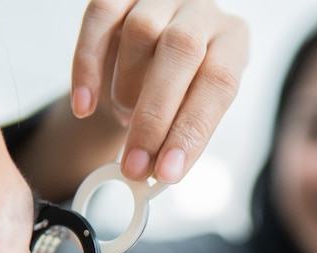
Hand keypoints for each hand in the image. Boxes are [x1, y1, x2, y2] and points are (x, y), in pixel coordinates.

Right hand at [71, 0, 248, 182]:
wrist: (154, 54)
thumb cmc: (181, 87)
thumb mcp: (193, 107)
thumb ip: (181, 132)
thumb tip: (158, 173)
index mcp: (232, 41)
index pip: (219, 83)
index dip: (191, 130)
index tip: (167, 172)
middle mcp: (202, 11)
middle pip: (180, 51)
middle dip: (153, 117)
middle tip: (134, 165)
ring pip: (140, 31)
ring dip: (125, 89)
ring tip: (123, 117)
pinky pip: (98, 18)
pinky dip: (87, 66)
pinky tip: (84, 105)